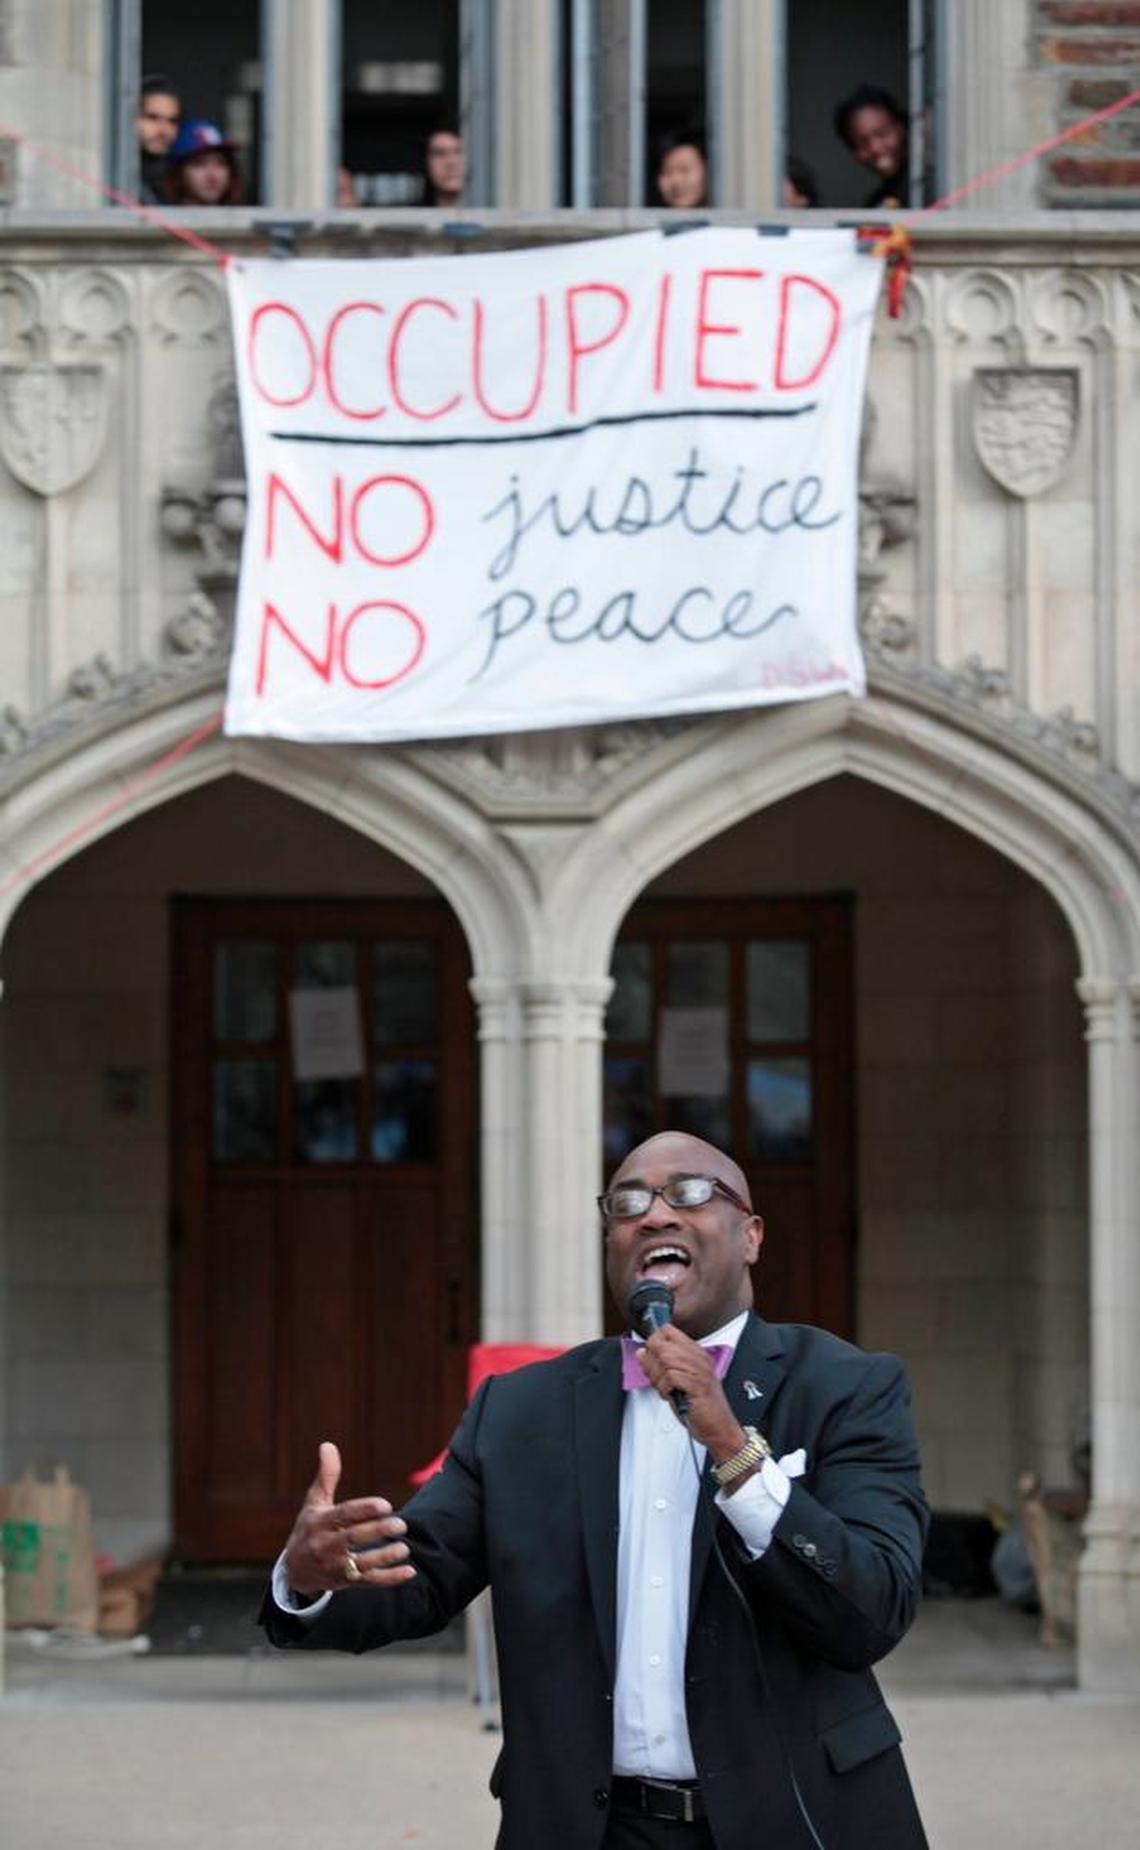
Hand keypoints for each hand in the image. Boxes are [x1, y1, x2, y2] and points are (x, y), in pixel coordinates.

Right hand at [283, 1441, 416, 1596]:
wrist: (294, 1571)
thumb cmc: (309, 1528)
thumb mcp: (314, 1502)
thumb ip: (326, 1476)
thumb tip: (328, 1445)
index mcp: (320, 1523)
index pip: (343, 1516)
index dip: (364, 1510)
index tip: (385, 1505)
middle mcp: (326, 1546)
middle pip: (353, 1539)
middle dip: (377, 1532)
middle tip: (401, 1524)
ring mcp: (336, 1566)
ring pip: (361, 1564)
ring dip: (384, 1557)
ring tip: (404, 1548)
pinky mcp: (345, 1582)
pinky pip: (368, 1582)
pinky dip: (389, 1578)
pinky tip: (409, 1571)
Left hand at [635, 1327, 746, 1462]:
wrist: (719, 1429)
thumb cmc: (699, 1408)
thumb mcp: (676, 1383)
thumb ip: (659, 1366)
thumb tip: (641, 1352)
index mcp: (695, 1353)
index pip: (668, 1331)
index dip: (654, 1343)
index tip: (651, 1358)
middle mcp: (699, 1358)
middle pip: (663, 1344)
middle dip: (652, 1362)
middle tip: (656, 1378)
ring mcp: (700, 1371)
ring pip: (665, 1359)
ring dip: (657, 1377)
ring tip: (664, 1388)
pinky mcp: (698, 1385)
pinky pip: (671, 1376)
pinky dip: (664, 1387)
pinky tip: (670, 1395)